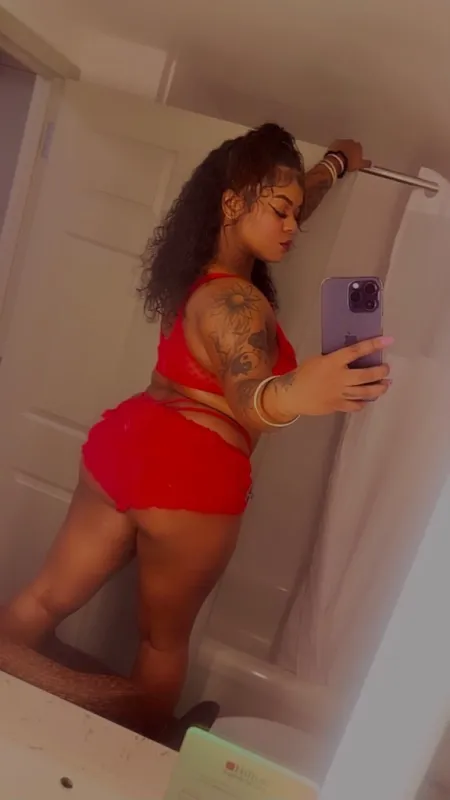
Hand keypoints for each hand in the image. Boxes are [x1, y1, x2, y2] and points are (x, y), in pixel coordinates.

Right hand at [276, 337, 392, 417]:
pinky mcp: (338, 406)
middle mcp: (339, 378)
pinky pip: (356, 405)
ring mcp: (339, 394)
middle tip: (386, 369)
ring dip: (378, 388)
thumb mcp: (318, 360)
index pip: (356, 351)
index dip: (373, 345)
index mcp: (333, 362)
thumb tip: (350, 359)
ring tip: (385, 385)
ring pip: (365, 392)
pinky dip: (364, 402)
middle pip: (366, 375)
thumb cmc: (303, 374)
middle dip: (380, 372)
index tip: (388, 341)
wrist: (292, 394)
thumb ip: (334, 360)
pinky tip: (367, 399)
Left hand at [328, 139, 370, 171]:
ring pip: (344, 145)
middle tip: (347, 158)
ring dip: (344, 149)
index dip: (357, 154)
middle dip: (350, 150)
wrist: (337, 161)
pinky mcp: (335, 142)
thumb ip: (366, 163)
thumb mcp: (360, 165)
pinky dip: (337, 148)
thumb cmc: (350, 163)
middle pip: (352, 146)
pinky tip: (336, 154)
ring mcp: (343, 141)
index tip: (354, 160)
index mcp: (358, 146)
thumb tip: (371, 163)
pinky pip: (337, 145)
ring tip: (341, 157)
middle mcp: (351, 141)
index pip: (359, 149)